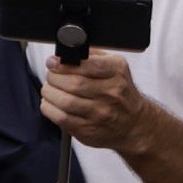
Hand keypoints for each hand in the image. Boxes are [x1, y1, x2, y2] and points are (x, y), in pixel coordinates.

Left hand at [38, 49, 160, 156]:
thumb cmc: (120, 92)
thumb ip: (94, 57)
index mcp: (117, 72)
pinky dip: (49, 109)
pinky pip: (62, 118)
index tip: (53, 62)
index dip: (65, 64)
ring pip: (66, 101)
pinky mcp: (88, 129)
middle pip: (74, 83)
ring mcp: (100, 113)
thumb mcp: (116, 68)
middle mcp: (111, 93)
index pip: (88, 65)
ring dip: (50, 93)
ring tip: (48, 89)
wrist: (133, 122)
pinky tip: (50, 103)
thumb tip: (68, 52)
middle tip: (50, 75)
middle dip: (54, 78)